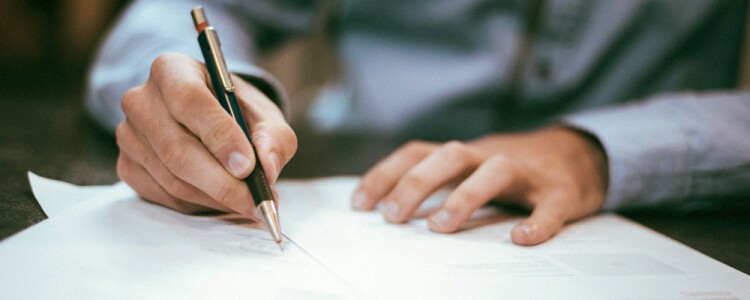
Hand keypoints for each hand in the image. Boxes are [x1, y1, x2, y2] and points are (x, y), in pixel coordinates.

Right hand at [116, 53, 296, 216]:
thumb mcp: (264, 115)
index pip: (190, 102)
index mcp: (172, 70)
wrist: (210, 119)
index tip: (248, 166)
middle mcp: (141, 100)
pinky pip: (164, 195)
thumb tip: (267, 168)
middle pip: (177, 149)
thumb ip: (273, 137)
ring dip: (215, 197)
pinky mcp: (127, 166)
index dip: (220, 136)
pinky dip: (199, 204)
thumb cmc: (236, 112)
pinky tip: (222, 199)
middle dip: (222, 182)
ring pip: (173, 178)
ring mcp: (129, 135)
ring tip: (248, 202)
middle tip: (256, 200)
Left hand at [352, 127, 607, 244]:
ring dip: (465, 196)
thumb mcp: (471, 170)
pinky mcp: (561, 192)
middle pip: (450, 156)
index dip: (386, 174)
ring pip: (495, 171)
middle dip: (417, 183)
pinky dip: (537, 222)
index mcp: (465, 155)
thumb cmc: (513, 171)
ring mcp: (527, 172)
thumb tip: (391, 212)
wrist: (580, 154)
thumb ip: (440, 184)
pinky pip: (550, 205)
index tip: (359, 204)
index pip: (417, 153)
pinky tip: (521, 239)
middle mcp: (490, 156)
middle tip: (392, 217)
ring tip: (440, 227)